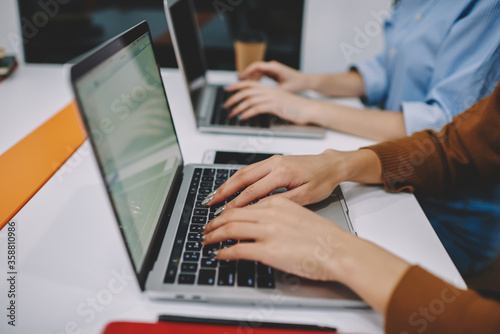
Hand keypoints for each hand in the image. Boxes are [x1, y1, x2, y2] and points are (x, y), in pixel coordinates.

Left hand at [203, 197, 351, 280]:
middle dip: (215, 222)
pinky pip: (237, 248)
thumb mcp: (300, 215)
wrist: (340, 249)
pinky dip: (224, 251)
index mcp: (278, 203)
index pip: (245, 204)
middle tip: (206, 228)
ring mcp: (268, 231)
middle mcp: (270, 213)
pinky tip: (219, 254)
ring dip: (214, 234)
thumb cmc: (325, 237)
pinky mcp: (268, 250)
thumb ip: (280, 215)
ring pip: (230, 228)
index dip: (227, 210)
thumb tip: (265, 222)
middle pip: (232, 214)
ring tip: (207, 239)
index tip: (220, 215)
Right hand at [205, 150, 349, 208]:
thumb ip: (282, 202)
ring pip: (243, 171)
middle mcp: (275, 163)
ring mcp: (272, 160)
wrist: (331, 165)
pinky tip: (230, 186)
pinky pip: (250, 169)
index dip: (237, 203)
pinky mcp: (273, 160)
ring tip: (215, 195)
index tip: (226, 213)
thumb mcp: (306, 197)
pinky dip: (236, 178)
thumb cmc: (322, 181)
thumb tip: (260, 209)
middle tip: (210, 202)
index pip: (253, 191)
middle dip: (224, 190)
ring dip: (227, 183)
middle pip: (242, 177)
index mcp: (283, 173)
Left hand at [224, 81, 318, 124]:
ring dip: (238, 107)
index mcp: (270, 89)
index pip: (249, 84)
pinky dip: (247, 113)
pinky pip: (257, 108)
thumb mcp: (280, 103)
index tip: (227, 89)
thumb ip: (268, 103)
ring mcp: (272, 98)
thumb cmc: (297, 108)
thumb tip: (257, 108)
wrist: (310, 109)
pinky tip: (242, 117)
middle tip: (225, 105)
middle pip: (246, 90)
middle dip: (233, 97)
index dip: (237, 85)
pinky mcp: (275, 106)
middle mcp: (270, 91)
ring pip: (250, 100)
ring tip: (231, 113)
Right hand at [239, 60, 309, 92]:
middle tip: (236, 83)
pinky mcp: (273, 73)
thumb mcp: (284, 90)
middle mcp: (272, 66)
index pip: (256, 66)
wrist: (306, 81)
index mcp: (274, 67)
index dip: (247, 72)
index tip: (240, 78)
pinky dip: (255, 80)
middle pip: (254, 68)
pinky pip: (260, 75)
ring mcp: (272, 69)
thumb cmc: (298, 84)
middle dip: (245, 75)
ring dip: (249, 78)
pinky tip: (250, 87)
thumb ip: (272, 93)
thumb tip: (263, 99)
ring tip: (241, 86)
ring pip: (256, 72)